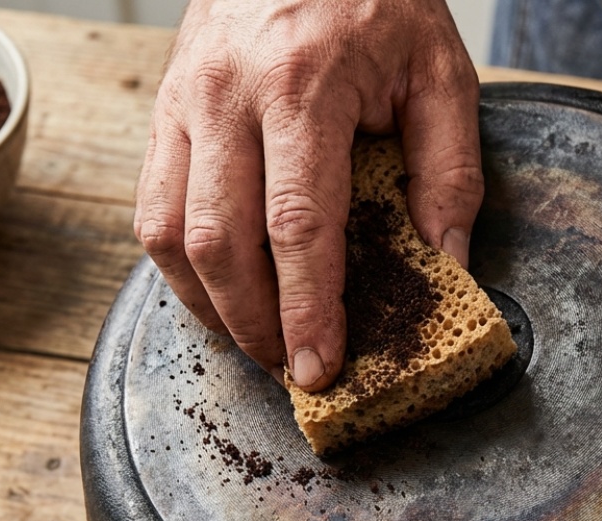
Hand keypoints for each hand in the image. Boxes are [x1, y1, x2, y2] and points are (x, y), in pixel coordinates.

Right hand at [133, 0, 482, 389]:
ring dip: (209, 304)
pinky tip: (221, 291)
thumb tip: (449, 266)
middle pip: (220, 242)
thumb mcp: (438, 73)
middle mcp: (227, 96)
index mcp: (302, 86)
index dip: (307, 308)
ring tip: (256, 340)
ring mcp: (184, 101)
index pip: (297, 225)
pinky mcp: (165, 109)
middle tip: (292, 367)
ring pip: (167, 231)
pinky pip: (151, 206)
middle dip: (254, 323)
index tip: (321, 366)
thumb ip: (450, 172)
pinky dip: (183, 265)